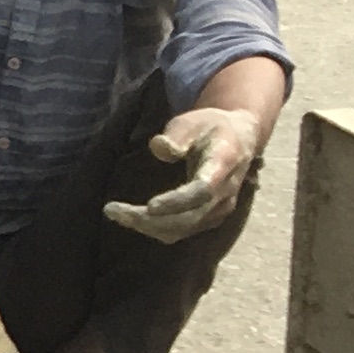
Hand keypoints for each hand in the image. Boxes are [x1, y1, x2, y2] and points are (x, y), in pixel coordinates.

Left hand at [106, 109, 261, 241]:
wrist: (240, 139)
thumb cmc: (211, 127)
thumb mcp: (193, 122)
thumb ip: (177, 135)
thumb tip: (158, 147)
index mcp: (224, 164)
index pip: (203, 190)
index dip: (177, 202)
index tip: (149, 205)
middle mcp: (226, 193)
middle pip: (189, 217)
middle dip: (150, 219)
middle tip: (114, 211)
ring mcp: (221, 209)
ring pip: (184, 228)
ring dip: (149, 226)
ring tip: (116, 214)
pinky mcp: (211, 217)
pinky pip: (184, 230)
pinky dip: (157, 228)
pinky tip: (133, 219)